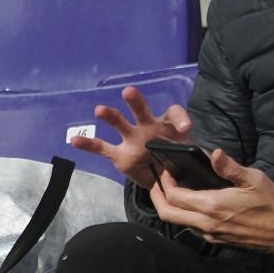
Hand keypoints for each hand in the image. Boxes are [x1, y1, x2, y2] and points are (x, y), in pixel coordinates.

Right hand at [68, 86, 192, 187]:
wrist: (167, 180)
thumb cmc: (182, 165)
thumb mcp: (194, 162)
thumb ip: (193, 162)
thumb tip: (199, 167)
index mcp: (170, 127)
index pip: (175, 114)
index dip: (181, 119)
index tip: (186, 129)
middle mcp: (149, 128)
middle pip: (142, 111)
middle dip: (135, 102)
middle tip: (128, 92)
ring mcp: (133, 139)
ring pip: (121, 123)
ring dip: (111, 116)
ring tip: (100, 110)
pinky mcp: (120, 154)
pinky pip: (102, 148)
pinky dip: (88, 144)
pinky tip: (74, 140)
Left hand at [151, 148, 273, 255]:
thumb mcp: (255, 180)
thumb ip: (230, 167)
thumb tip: (214, 153)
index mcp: (212, 206)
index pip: (174, 196)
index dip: (164, 182)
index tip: (165, 171)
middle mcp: (206, 223)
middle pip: (167, 213)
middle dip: (156, 197)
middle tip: (158, 183)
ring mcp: (210, 234)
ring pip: (177, 222)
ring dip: (169, 207)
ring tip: (170, 191)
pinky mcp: (216, 240)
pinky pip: (191, 228)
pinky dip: (183, 216)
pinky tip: (190, 204)